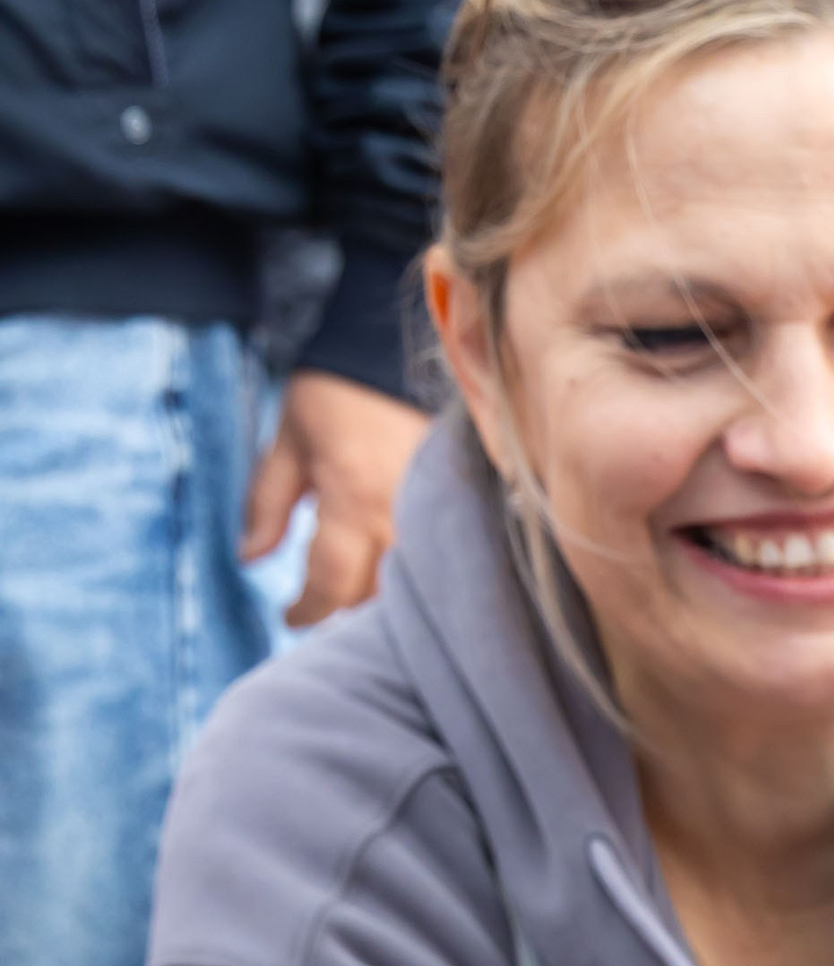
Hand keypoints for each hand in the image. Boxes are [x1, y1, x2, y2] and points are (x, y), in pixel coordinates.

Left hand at [240, 372, 430, 629]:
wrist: (390, 348)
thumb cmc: (332, 392)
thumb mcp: (287, 443)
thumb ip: (267, 504)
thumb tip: (249, 559)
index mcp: (352, 500)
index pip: (331, 583)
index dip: (307, 610)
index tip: (289, 617)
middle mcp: (398, 516)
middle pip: (371, 596)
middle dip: (340, 604)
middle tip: (318, 598)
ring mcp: (433, 515)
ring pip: (404, 587)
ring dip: (373, 593)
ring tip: (349, 586)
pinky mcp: (452, 509)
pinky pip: (428, 562)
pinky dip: (404, 575)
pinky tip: (385, 567)